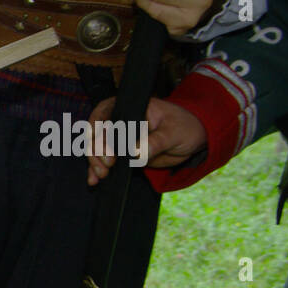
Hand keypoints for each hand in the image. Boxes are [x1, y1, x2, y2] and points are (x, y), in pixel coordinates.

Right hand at [85, 96, 206, 184]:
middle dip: (96, 150)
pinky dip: (97, 170)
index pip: (105, 114)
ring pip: (97, 147)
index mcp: (131, 107)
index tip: (108, 151)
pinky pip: (104, 160)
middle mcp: (121, 120)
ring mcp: (120, 138)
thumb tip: (135, 153)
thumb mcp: (173, 132)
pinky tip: (93, 180)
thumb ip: (155, 142)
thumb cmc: (185, 127)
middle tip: (107, 165)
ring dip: (94, 162)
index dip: (100, 131)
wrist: (193, 139)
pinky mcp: (122, 153)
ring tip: (101, 175)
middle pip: (97, 132)